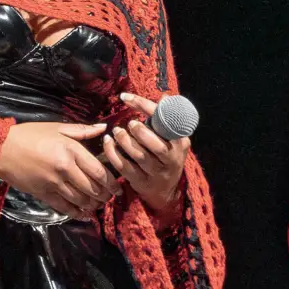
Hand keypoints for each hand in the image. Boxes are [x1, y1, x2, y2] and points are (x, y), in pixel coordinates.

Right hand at [0, 120, 119, 218]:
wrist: (1, 150)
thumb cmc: (29, 135)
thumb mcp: (56, 128)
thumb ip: (82, 130)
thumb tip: (104, 128)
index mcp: (71, 150)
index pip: (99, 171)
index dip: (112, 182)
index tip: (118, 187)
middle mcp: (66, 169)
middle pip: (93, 189)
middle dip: (105, 195)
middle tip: (110, 197)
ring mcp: (54, 184)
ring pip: (82, 200)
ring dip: (93, 205)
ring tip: (99, 204)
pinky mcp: (44, 195)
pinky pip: (65, 208)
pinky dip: (77, 213)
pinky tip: (84, 214)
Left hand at [101, 93, 189, 217]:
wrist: (165, 191)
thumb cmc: (166, 156)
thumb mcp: (173, 138)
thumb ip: (166, 119)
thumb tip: (165, 97)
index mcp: (180, 142)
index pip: (166, 121)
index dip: (145, 106)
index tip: (126, 97)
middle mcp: (172, 158)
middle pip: (156, 145)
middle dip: (140, 131)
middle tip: (128, 123)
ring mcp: (157, 173)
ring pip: (139, 156)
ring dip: (124, 141)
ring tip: (116, 132)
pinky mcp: (141, 183)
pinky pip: (124, 167)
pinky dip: (113, 154)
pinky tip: (108, 144)